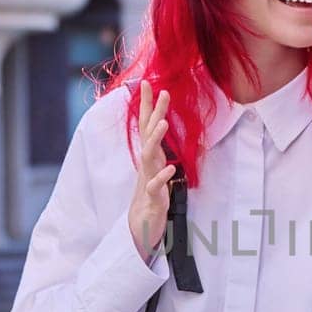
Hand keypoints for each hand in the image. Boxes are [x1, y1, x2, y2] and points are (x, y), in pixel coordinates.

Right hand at [127, 82, 175, 262]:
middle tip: (162, 92)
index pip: (148, 126)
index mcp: (150, 156)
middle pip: (149, 135)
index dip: (148, 105)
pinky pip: (155, 187)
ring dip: (155, 140)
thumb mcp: (156, 168)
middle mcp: (148, 165)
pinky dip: (162, 178)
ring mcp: (148, 180)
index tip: (148, 84)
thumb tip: (159, 126)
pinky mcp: (152, 199)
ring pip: (149, 158)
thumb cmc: (151, 195)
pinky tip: (171, 169)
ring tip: (163, 123)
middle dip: (155, 113)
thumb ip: (157, 149)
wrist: (141, 227)